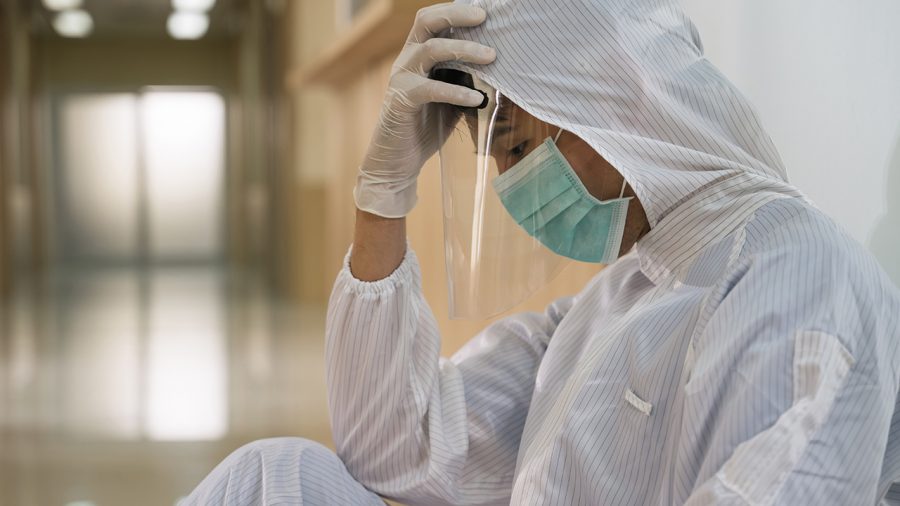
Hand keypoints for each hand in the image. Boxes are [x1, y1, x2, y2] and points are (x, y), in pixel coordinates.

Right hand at [353, 3, 495, 217]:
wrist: (397, 161)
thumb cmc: (427, 127)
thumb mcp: (453, 97)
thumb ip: (468, 78)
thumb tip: (500, 66)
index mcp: (418, 54)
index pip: (434, 19)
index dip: (457, 10)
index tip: (487, 8)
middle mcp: (407, 59)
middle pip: (427, 21)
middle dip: (457, 15)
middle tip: (485, 16)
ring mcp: (402, 78)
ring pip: (431, 50)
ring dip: (464, 50)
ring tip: (492, 56)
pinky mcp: (401, 101)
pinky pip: (430, 88)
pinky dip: (456, 91)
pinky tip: (477, 98)